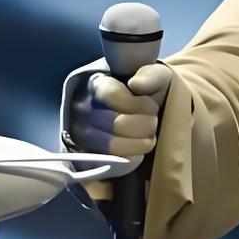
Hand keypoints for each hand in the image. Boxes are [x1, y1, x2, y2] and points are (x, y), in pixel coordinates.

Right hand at [67, 63, 171, 202]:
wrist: (148, 115)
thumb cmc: (149, 93)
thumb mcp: (157, 77)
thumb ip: (150, 76)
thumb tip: (135, 84)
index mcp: (96, 85)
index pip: (111, 95)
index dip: (138, 104)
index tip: (151, 105)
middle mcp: (82, 111)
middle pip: (117, 123)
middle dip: (146, 123)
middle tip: (153, 119)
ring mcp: (83, 136)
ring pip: (115, 145)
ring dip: (142, 140)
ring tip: (148, 132)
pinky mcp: (91, 158)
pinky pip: (115, 162)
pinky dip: (136, 155)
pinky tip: (139, 145)